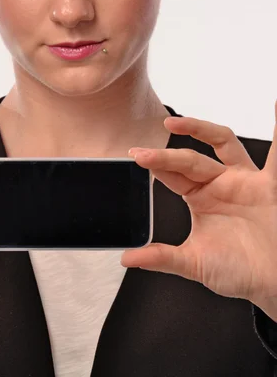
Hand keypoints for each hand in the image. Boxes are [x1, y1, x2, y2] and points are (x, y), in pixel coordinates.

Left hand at [121, 101, 276, 311]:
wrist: (273, 282)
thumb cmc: (239, 270)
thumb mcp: (194, 263)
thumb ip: (162, 257)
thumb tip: (127, 258)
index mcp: (201, 198)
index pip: (173, 175)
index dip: (155, 164)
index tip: (135, 156)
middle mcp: (220, 183)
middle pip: (190, 160)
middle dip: (165, 156)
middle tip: (142, 154)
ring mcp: (244, 180)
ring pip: (222, 143)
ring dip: (200, 128)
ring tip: (176, 122)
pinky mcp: (268, 184)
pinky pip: (276, 154)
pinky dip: (276, 131)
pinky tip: (275, 106)